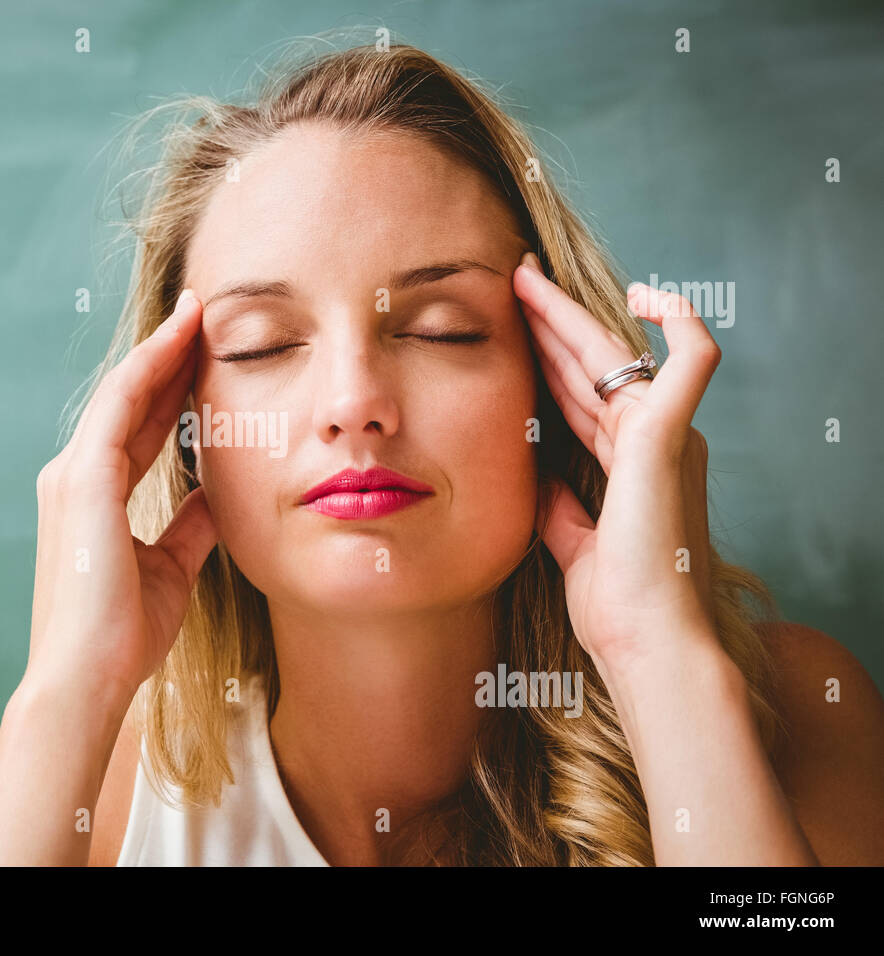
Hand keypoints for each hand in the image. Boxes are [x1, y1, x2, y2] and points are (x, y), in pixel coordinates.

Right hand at [26, 290, 217, 704]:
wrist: (88, 678)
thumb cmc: (122, 635)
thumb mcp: (171, 569)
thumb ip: (189, 528)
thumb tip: (216, 498)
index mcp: (95, 497)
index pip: (140, 429)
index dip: (171, 392)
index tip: (202, 357)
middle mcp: (75, 476)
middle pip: (130, 403)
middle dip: (167, 359)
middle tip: (202, 316)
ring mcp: (73, 475)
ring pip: (122, 394)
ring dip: (158, 351)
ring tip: (194, 314)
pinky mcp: (82, 479)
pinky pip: (118, 408)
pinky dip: (146, 370)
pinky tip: (175, 341)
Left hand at [513, 252, 721, 675]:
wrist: (645, 642)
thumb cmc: (617, 607)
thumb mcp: (572, 542)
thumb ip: (559, 502)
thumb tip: (535, 473)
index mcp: (628, 464)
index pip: (580, 395)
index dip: (548, 358)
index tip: (514, 327)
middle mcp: (649, 441)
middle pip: (591, 365)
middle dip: (550, 321)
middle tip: (514, 279)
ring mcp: (662, 435)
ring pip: (615, 353)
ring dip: (567, 314)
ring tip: (525, 278)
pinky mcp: (669, 436)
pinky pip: (692, 359)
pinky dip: (679, 321)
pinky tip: (646, 295)